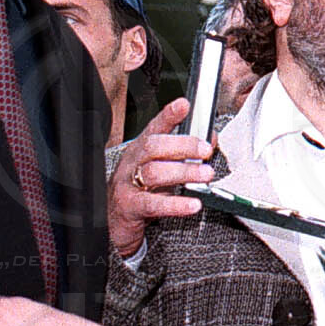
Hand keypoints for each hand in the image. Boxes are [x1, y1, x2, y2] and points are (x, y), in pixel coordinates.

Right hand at [109, 97, 215, 256]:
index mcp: (141, 150)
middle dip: (183, 145)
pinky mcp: (131, 207)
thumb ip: (184, 154)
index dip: (168, 115)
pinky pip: (153, 204)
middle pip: (154, 146)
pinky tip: (193, 204)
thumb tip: (210, 139)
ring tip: (205, 175)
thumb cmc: (139, 190)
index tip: (184, 105)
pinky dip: (176, 204)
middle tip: (206, 150)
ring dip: (184, 172)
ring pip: (154, 172)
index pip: (155, 128)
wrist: (113, 220)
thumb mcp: (161, 168)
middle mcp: (133, 163)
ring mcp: (129, 184)